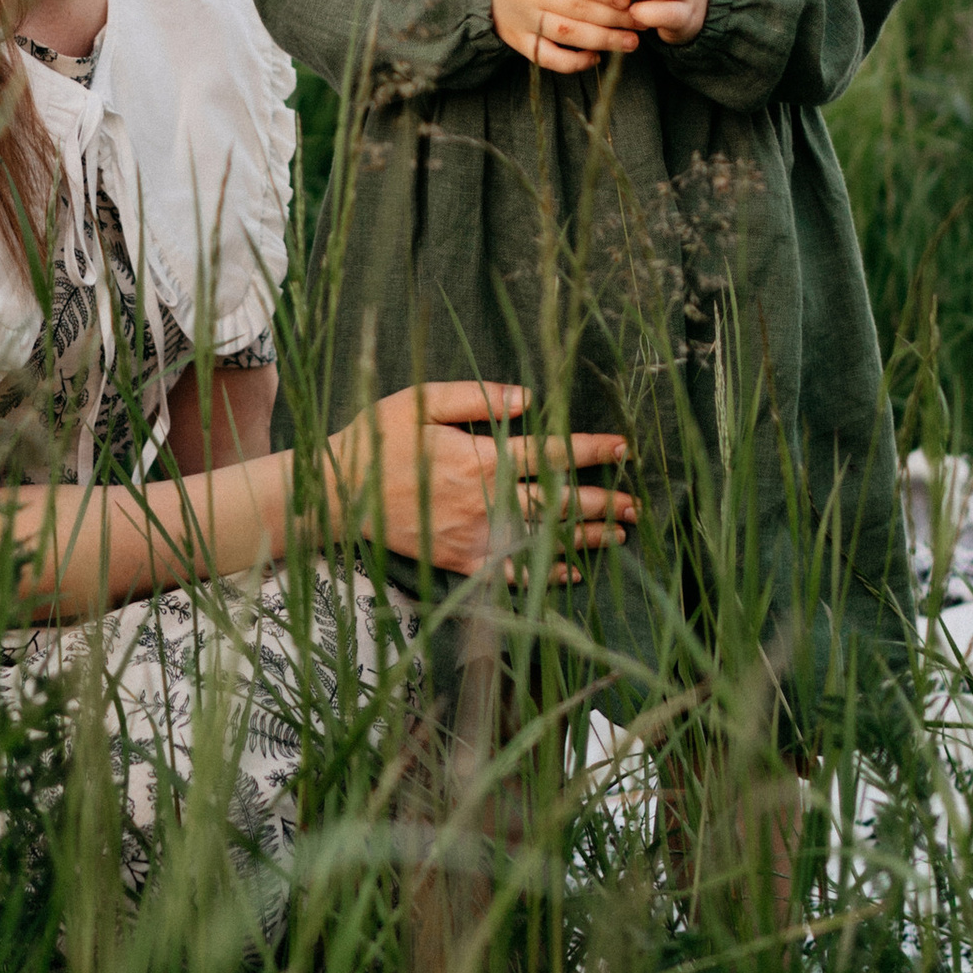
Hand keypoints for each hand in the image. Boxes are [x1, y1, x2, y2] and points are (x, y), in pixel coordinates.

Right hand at [330, 382, 637, 573]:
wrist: (337, 494)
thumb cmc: (378, 438)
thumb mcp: (419, 401)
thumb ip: (476, 398)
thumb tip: (530, 398)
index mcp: (480, 457)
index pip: (551, 453)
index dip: (592, 451)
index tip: (625, 449)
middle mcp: (484, 500)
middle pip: (557, 502)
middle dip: (601, 502)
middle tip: (635, 504)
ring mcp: (474, 536)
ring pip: (542, 539)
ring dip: (584, 538)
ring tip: (617, 535)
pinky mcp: (460, 562)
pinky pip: (512, 572)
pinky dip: (544, 574)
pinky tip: (572, 574)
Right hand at [493, 0, 641, 73]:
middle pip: (577, 8)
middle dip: (614, 17)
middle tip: (641, 22)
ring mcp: (522, 19)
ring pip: (567, 33)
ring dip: (603, 40)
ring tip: (630, 43)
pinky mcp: (517, 41)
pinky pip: (547, 57)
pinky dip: (573, 62)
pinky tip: (595, 58)